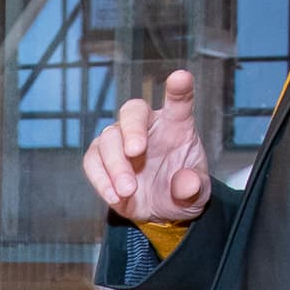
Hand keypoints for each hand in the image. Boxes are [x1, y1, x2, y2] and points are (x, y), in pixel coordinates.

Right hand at [83, 70, 210, 226]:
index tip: (181, 78)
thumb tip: (186, 184)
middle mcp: (147, 127)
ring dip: (116, 166)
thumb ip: (194, 187)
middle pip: (133, 112)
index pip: (179, 102)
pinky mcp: (100, 159)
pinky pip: (92, 162)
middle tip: (135, 151)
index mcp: (176, 126)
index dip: (179, 89)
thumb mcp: (197, 195)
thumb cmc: (181, 192)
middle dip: (132, 129)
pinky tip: (115, 196)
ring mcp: (120, 141)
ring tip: (129, 191)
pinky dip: (102, 180)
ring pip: (108, 139)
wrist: (159, 212)